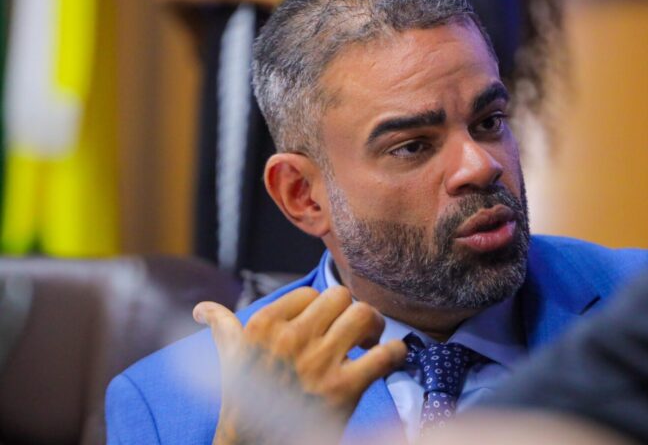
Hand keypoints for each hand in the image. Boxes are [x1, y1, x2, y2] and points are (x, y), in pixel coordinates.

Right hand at [194, 286, 406, 444]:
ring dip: (374, 326)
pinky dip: (395, 353)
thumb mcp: (231, 361)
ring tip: (370, 342)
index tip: (326, 323)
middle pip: (340, 297)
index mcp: (263, 326)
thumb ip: (223, 328)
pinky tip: (391, 357)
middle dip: (350, 311)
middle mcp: (290, 338)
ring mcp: (318, 363)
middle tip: (355, 331)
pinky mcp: (344, 388)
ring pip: (362, 315)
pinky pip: (384, 355)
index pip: (309, 293)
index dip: (322, 307)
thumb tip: (201, 309)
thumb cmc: (246, 403)